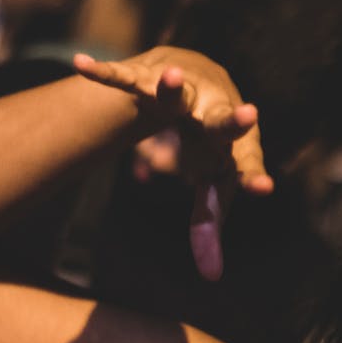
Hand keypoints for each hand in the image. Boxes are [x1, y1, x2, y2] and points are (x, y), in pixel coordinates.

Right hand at [73, 47, 273, 279]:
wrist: (197, 72)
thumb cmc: (207, 139)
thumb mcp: (210, 180)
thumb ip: (208, 223)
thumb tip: (213, 276)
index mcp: (231, 144)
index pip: (246, 162)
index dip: (253, 175)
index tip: (262, 187)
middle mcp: (212, 114)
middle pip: (222, 122)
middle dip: (232, 122)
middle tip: (248, 114)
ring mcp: (181, 93)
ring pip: (175, 92)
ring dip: (171, 86)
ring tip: (172, 75)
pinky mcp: (147, 77)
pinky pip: (123, 78)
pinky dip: (103, 74)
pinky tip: (79, 66)